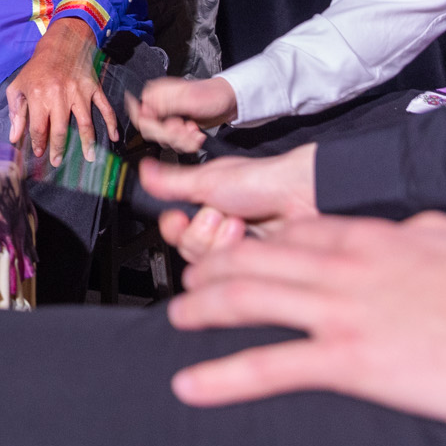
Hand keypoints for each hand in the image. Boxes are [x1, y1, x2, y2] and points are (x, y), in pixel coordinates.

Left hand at [5, 18, 114, 164]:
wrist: (61, 44)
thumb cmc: (36, 68)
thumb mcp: (19, 86)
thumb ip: (16, 113)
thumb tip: (14, 137)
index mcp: (39, 95)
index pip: (38, 127)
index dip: (38, 142)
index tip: (39, 153)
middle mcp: (59, 95)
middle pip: (60, 129)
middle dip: (59, 148)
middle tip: (58, 161)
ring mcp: (78, 92)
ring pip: (85, 123)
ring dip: (87, 143)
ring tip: (89, 158)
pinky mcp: (93, 88)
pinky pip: (104, 108)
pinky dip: (111, 123)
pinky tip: (113, 137)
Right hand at [128, 75, 238, 153]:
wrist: (229, 103)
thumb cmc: (212, 95)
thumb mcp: (188, 99)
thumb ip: (164, 105)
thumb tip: (143, 109)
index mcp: (156, 94)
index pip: (138, 113)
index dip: (149, 124)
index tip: (163, 127)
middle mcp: (159, 106)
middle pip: (149, 130)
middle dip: (169, 134)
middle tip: (183, 129)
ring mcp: (167, 118)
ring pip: (162, 139)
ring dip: (180, 140)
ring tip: (193, 132)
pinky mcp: (176, 128)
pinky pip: (174, 143)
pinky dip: (186, 142)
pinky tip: (195, 134)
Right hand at [147, 145, 317, 263]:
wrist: (302, 195)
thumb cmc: (263, 181)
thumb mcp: (209, 179)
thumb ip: (172, 182)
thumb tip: (143, 171)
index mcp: (205, 207)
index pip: (174, 230)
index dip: (173, 227)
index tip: (179, 217)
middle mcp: (219, 230)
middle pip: (187, 251)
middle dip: (201, 232)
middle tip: (218, 214)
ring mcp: (237, 249)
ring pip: (207, 265)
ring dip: (220, 241)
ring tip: (238, 222)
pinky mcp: (253, 266)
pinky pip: (230, 274)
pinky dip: (237, 252)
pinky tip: (251, 237)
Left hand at [167, 211, 445, 430]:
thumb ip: (419, 231)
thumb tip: (410, 229)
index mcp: (369, 236)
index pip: (293, 232)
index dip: (255, 240)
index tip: (237, 250)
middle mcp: (341, 266)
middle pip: (253, 258)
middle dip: (213, 268)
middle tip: (190, 282)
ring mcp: (338, 311)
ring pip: (245, 299)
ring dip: (200, 308)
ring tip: (176, 317)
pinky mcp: (347, 360)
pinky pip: (268, 366)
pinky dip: (221, 378)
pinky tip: (188, 386)